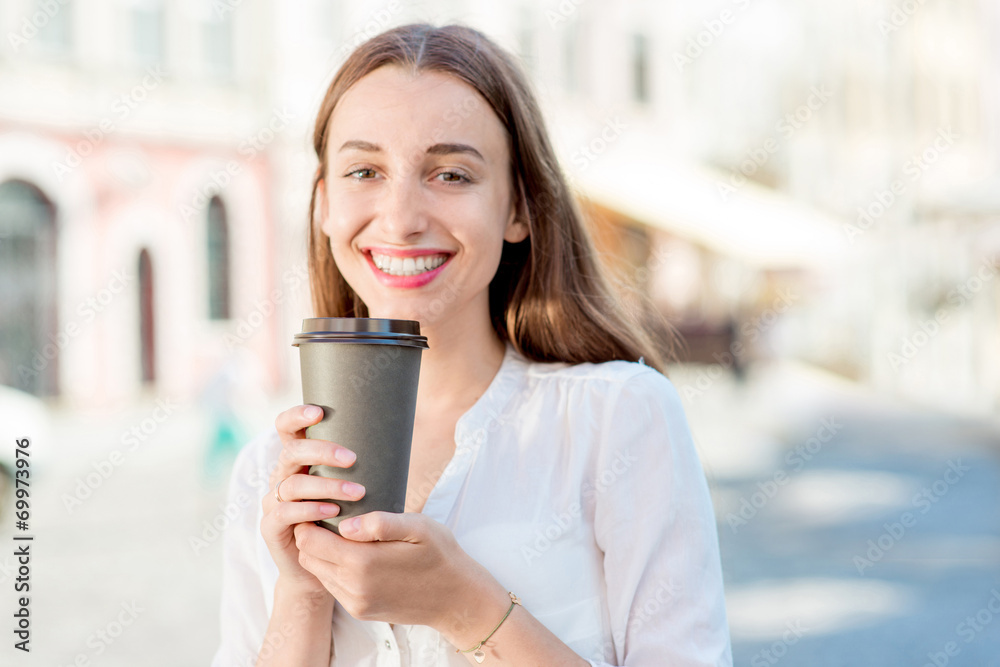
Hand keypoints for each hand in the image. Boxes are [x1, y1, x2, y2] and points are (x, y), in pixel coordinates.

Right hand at [260, 404, 365, 594]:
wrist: (323, 565)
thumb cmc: (343, 520)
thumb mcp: (352, 487)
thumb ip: (360, 467)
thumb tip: (397, 438)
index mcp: (298, 460)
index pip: (287, 428)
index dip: (297, 416)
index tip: (319, 412)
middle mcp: (282, 476)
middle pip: (291, 452)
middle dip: (322, 451)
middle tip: (353, 459)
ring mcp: (273, 501)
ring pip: (292, 484)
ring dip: (326, 486)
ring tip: (356, 493)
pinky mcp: (271, 527)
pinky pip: (285, 512)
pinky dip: (309, 510)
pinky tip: (331, 512)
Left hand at [293, 511, 505, 636]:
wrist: (456, 598)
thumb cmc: (440, 555)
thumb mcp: (419, 527)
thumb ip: (381, 523)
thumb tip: (344, 525)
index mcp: (363, 562)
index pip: (310, 539)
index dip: (310, 519)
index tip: (324, 504)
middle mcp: (353, 587)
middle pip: (308, 556)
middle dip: (311, 534)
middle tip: (329, 515)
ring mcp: (355, 602)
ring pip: (318, 572)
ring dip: (321, 552)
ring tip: (339, 533)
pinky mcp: (360, 611)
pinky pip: (333, 586)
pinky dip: (334, 569)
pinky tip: (353, 554)